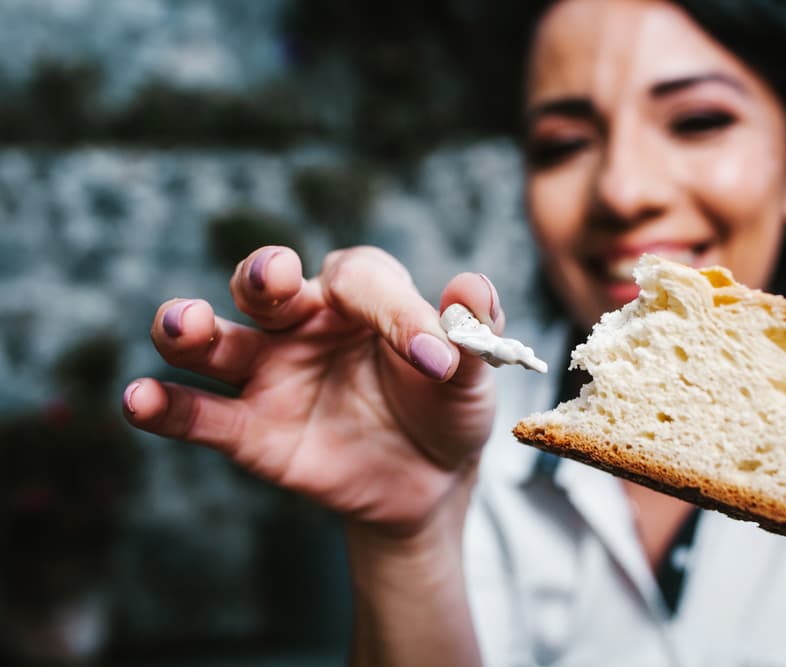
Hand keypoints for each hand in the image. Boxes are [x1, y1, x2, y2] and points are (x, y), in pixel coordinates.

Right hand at [122, 245, 504, 538]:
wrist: (429, 482)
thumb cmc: (447, 410)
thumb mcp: (472, 377)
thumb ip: (471, 334)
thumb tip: (473, 289)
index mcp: (364, 297)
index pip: (363, 280)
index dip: (396, 311)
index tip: (435, 359)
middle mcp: (306, 323)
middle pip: (268, 285)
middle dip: (264, 275)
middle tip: (272, 279)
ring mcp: (272, 374)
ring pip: (217, 339)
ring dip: (190, 328)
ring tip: (180, 324)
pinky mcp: (250, 429)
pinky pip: (201, 414)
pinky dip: (168, 406)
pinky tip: (141, 400)